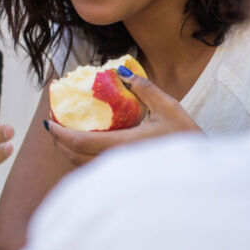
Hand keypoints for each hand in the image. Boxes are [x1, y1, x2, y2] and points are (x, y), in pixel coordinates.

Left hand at [45, 73, 201, 165]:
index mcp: (124, 147)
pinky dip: (82, 158)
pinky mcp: (125, 178)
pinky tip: (84, 143)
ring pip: (82, 167)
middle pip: (75, 157)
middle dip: (58, 140)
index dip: (59, 133)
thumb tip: (121, 72)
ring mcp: (121, 174)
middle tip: (52, 121)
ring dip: (68, 150)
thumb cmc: (187, 137)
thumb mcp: (169, 107)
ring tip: (64, 131)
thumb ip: (144, 88)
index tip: (48, 120)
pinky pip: (94, 170)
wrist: (202, 172)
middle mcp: (118, 164)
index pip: (80, 143)